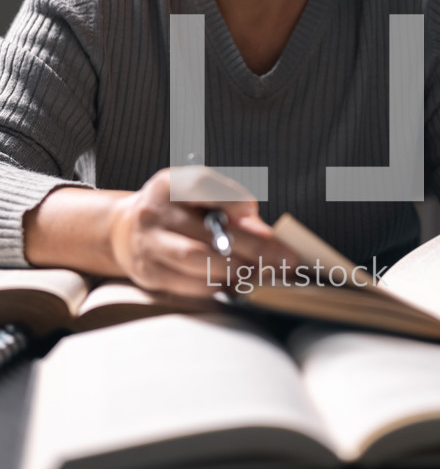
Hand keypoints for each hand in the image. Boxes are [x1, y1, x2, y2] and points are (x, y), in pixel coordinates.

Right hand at [110, 166, 295, 297]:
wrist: (126, 230)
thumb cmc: (178, 211)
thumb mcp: (198, 199)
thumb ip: (234, 212)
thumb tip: (270, 237)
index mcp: (169, 184)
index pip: (199, 184)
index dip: (228, 197)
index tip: (252, 209)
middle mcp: (154, 211)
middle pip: (208, 231)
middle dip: (253, 247)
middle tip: (283, 258)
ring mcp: (148, 243)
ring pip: (198, 260)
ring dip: (236, 269)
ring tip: (261, 272)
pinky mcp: (148, 273)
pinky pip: (190, 283)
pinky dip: (218, 284)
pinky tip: (235, 282)